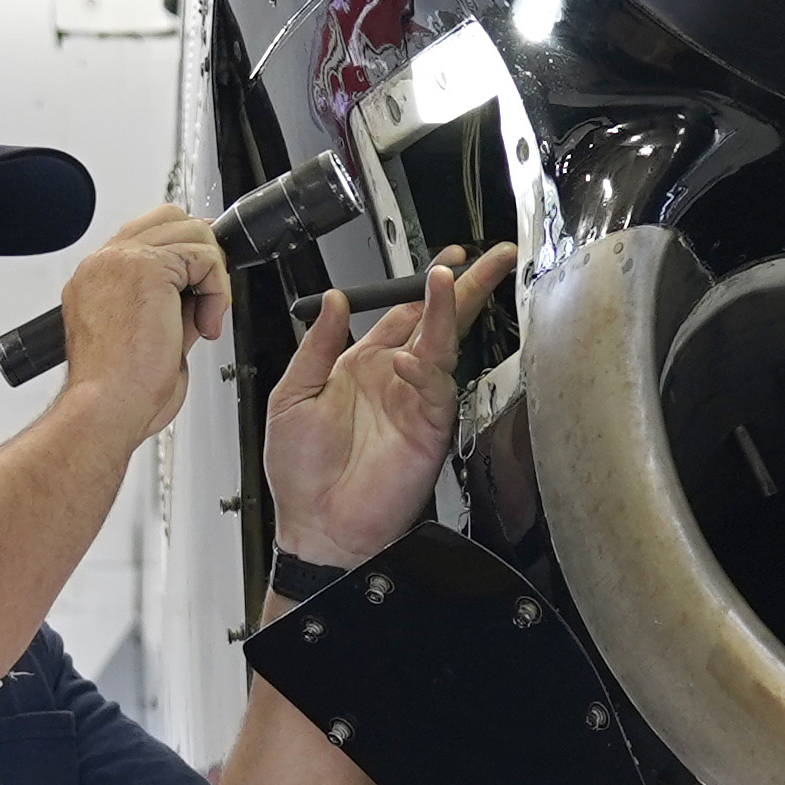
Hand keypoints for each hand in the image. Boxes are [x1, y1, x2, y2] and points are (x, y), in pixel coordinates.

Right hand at [48, 206, 221, 441]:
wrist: (106, 407)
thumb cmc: (118, 390)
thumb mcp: (148, 335)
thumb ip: (170, 302)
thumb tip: (201, 289)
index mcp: (96, 278)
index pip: (145, 236)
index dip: (183, 255)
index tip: (199, 287)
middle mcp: (103, 263)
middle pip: (169, 219)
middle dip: (200, 254)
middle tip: (208, 297)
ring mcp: (121, 260)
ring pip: (192, 233)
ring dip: (211, 277)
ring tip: (203, 320)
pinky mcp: (146, 267)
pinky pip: (204, 257)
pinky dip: (217, 290)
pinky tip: (205, 324)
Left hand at [261, 242, 514, 568]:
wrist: (318, 525)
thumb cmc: (301, 472)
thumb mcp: (292, 395)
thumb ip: (316, 345)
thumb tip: (333, 300)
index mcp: (363, 365)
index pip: (404, 313)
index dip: (426, 285)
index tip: (448, 260)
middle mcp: (396, 378)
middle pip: (439, 321)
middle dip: (467, 287)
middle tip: (492, 258)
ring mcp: (416, 401)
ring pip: (443, 345)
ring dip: (450, 311)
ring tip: (453, 279)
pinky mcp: (429, 428)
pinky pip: (435, 388)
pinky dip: (426, 369)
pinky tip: (409, 358)